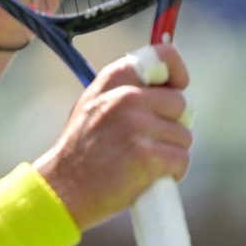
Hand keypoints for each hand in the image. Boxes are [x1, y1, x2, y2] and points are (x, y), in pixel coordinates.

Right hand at [34, 45, 191, 230]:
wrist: (63, 189)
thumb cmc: (81, 151)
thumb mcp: (93, 105)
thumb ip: (125, 90)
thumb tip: (170, 86)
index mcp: (112, 81)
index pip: (161, 56)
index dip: (176, 72)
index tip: (177, 86)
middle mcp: (125, 97)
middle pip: (179, 103)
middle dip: (171, 123)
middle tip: (147, 140)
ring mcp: (137, 126)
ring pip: (183, 135)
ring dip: (170, 151)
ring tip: (141, 161)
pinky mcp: (148, 155)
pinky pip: (181, 159)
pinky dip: (171, 172)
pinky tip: (147, 176)